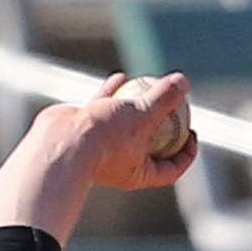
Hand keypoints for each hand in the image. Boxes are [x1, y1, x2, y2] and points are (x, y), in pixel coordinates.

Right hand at [0, 71, 199, 243]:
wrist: (58, 142)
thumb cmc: (104, 138)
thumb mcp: (142, 117)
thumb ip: (164, 100)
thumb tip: (184, 82)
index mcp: (138, 173)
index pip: (171, 168)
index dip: (186, 153)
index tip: (193, 133)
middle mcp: (120, 162)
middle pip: (151, 145)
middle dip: (165, 127)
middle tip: (177, 108)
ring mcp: (101, 146)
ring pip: (125, 124)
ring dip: (138, 107)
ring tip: (150, 90)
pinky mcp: (85, 129)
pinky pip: (103, 110)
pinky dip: (113, 94)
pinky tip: (121, 77)